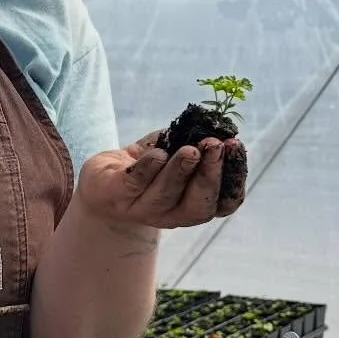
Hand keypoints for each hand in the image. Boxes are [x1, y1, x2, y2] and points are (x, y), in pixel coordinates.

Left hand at [75, 132, 245, 230]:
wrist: (102, 179)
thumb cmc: (147, 165)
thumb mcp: (175, 150)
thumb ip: (194, 140)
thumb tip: (212, 123)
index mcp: (194, 204)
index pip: (224, 204)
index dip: (235, 180)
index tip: (236, 148)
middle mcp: (172, 214)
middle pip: (198, 206)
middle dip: (209, 175)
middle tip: (215, 145)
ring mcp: (143, 209)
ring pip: (166, 195)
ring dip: (180, 171)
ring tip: (190, 150)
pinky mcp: (117, 196)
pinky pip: (135, 184)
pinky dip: (148, 168)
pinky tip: (158, 153)